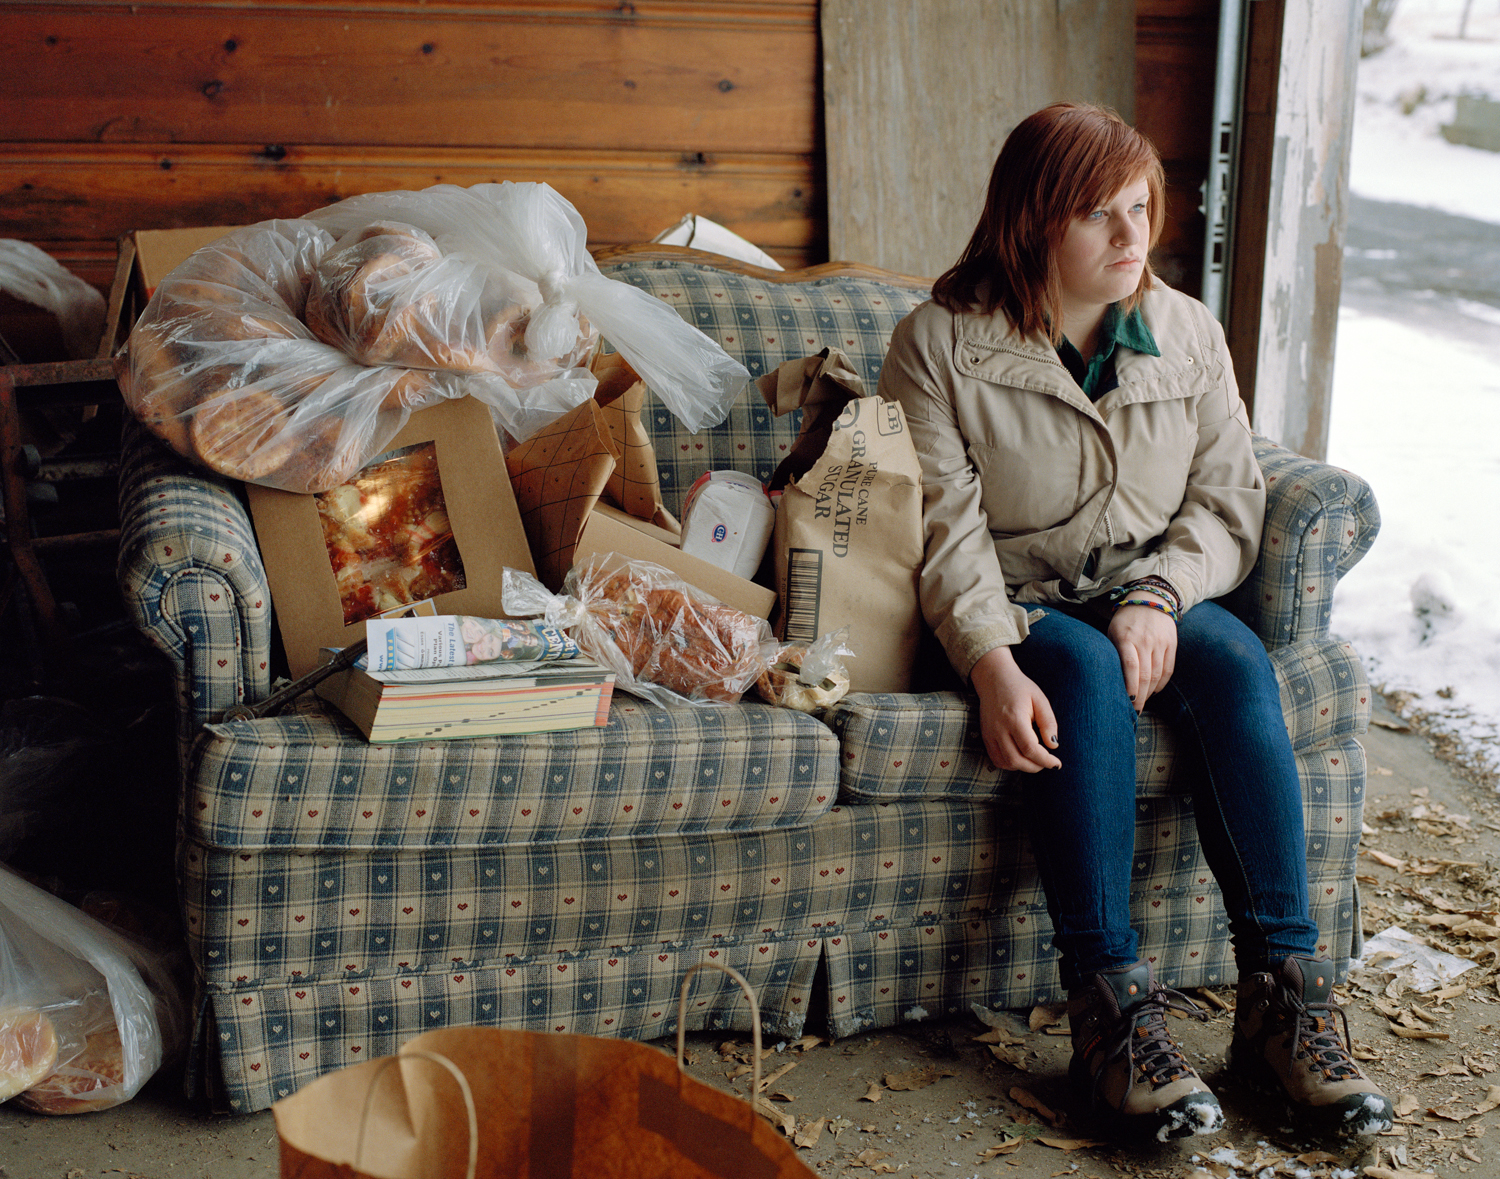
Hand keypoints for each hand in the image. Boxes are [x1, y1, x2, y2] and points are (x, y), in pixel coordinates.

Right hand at [969, 645, 1061, 771]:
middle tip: (1047, 763)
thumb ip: (1048, 722)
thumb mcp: (1040, 699)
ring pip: (1005, 763)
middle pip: (1016, 760)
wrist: (993, 678)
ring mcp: (990, 734)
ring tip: (1035, 760)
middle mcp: (999, 729)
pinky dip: (1010, 764)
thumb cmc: (1020, 687)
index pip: (1030, 748)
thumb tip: (1053, 745)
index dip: (1045, 760)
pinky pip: (996, 759)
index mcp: (1014, 718)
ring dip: (1023, 767)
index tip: (1057, 763)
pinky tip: (1021, 758)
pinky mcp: (985, 736)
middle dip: (1035, 767)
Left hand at [1106, 603, 1177, 710]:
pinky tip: (1153, 691)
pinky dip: (1161, 684)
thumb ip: (1113, 653)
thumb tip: (1110, 680)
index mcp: (1126, 638)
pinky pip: (1168, 670)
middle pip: (1145, 675)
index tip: (1127, 702)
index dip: (1131, 687)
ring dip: (1149, 693)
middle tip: (1134, 711)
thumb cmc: (1125, 621)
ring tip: (1142, 703)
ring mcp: (1160, 643)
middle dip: (1140, 697)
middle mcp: (1145, 641)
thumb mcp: (1112, 632)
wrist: (1150, 599)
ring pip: (1157, 675)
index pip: (1131, 666)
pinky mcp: (1172, 645)